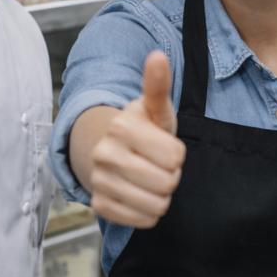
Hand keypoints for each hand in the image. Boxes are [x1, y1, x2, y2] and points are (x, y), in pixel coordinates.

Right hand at [89, 51, 185, 228]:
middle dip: (171, 176)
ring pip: (156, 205)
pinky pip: (143, 220)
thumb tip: (157, 56)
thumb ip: (158, 85)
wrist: (109, 150)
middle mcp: (105, 155)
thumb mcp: (154, 108)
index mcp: (121, 127)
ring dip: (161, 195)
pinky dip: (148, 211)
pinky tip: (140, 194)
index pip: (175, 158)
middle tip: (158, 165)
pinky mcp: (100, 206)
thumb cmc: (142, 129)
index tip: (164, 147)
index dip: (177, 154)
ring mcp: (100, 182)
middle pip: (167, 183)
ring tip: (150, 179)